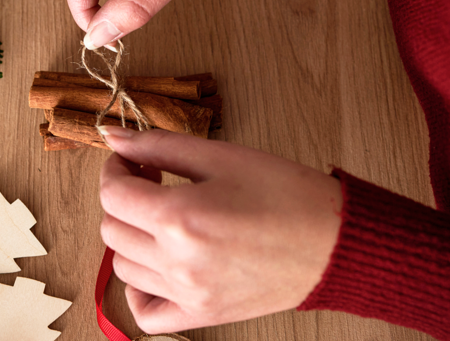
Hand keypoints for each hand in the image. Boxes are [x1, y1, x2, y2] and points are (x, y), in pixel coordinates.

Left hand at [97, 126, 341, 333]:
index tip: (131, 160)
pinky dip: (139, 291)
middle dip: (122, 197)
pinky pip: (146, 314)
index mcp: (180, 218)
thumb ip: (159, 145)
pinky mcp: (203, 314)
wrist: (336, 242)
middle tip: (150, 179)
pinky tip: (155, 265)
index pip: (113, 194)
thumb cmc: (288, 195)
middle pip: (112, 229)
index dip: (114, 169)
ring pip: (123, 266)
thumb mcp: (221, 156)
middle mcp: (178, 262)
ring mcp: (189, 294)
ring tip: (159, 216)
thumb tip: (114, 136)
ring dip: (130, 235)